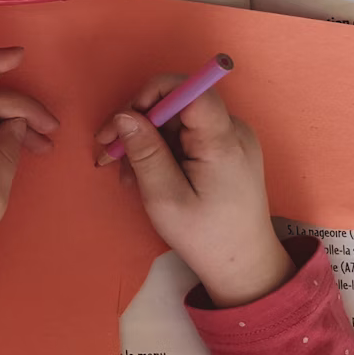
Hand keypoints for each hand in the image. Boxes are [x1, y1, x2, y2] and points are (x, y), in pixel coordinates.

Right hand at [94, 79, 292, 306]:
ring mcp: (231, 139)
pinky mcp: (226, 150)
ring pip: (177, 121)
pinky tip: (146, 175)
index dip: (152, 94)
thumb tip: (123, 115)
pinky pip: (187, 135)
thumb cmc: (205, 236)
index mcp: (222, 141)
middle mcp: (232, 130)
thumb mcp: (165, 197)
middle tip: (109, 154)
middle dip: (139, 124)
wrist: (243, 265)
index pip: (190, 89)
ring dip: (147, 141)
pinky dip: (162, 149)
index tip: (125, 120)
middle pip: (177, 104)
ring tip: (127, 175)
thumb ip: (145, 152)